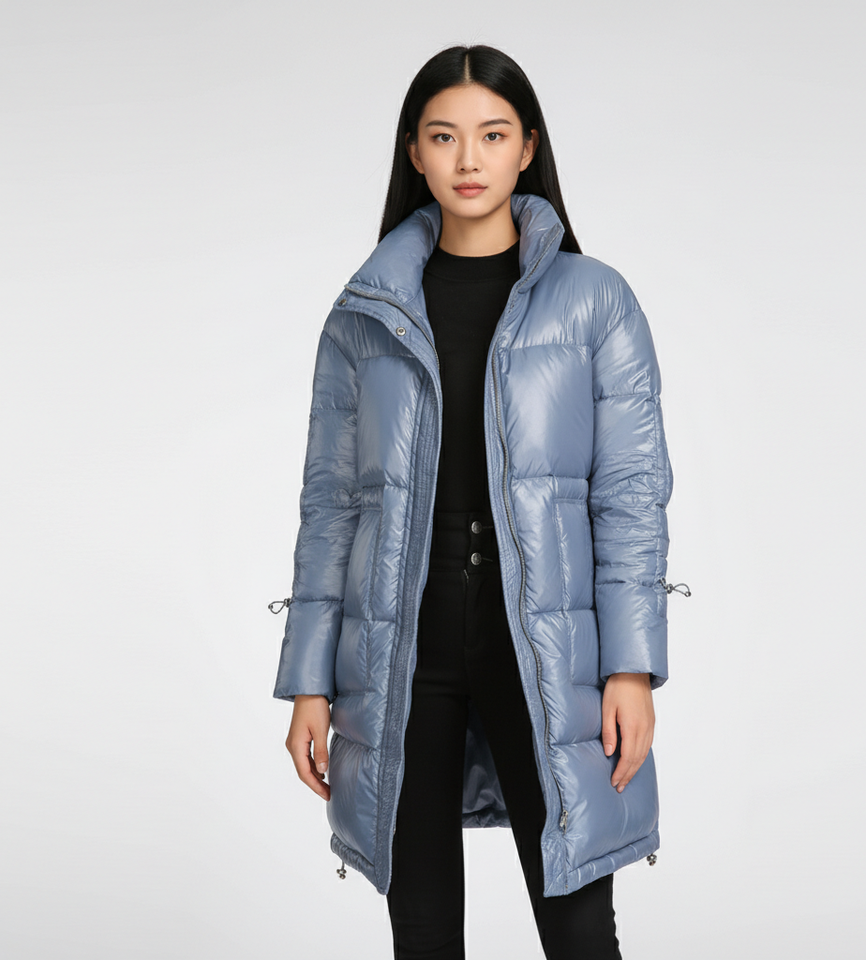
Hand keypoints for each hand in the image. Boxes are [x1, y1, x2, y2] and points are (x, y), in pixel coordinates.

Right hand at [286, 695, 331, 800]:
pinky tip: (322, 770)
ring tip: (327, 786)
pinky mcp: (300, 737)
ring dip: (314, 776)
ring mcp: (295, 742)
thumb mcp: (320, 730)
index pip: (305, 773)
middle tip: (329, 794)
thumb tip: (322, 772)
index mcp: (296, 746)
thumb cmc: (315, 707)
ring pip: (304, 765)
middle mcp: (292, 746)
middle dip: (315, 784)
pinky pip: (305, 757)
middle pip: (303, 771)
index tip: (327, 795)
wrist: (309, 690)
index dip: (315, 787)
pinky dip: (313, 766)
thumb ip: (321, 752)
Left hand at [601, 673, 654, 792]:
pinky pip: (648, 745)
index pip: (627, 757)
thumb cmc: (618, 687)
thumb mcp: (607, 708)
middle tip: (619, 786)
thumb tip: (610, 753)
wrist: (634, 671)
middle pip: (637, 759)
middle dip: (628, 775)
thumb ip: (609, 732)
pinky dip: (642, 757)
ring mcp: (650, 726)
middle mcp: (645, 729)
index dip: (621, 772)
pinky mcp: (651, 722)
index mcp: (633, 727)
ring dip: (635, 768)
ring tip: (626, 779)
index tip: (614, 782)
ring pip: (644, 754)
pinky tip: (636, 761)